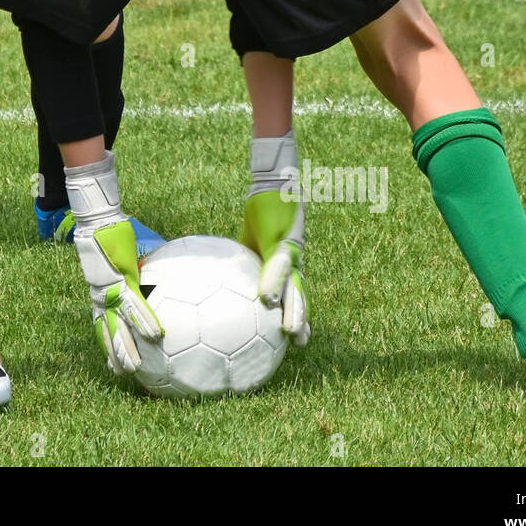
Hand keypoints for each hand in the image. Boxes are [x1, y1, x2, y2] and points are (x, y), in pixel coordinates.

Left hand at [74, 219, 162, 373]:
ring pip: (119, 327)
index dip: (106, 343)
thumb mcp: (120, 259)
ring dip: (127, 349)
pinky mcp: (123, 283)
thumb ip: (133, 270)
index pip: (102, 324)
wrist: (98, 224)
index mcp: (101, 295)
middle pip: (108, 332)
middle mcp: (103, 297)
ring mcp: (112, 291)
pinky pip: (135, 307)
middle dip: (114, 355)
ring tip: (135, 369)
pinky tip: (155, 336)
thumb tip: (149, 270)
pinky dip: (145, 321)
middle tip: (121, 375)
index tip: (110, 362)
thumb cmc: (109, 236)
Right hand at [243, 190, 309, 346]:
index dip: (294, 312)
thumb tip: (226, 274)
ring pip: (294, 285)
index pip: (292, 292)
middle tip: (299, 343)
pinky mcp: (282, 241)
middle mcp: (294, 259)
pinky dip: (273, 283)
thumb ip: (245, 258)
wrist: (273, 182)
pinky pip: (278, 266)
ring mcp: (291, 251)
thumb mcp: (249, 239)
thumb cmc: (262, 208)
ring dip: (293, 309)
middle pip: (298, 294)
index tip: (294, 336)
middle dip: (300, 318)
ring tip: (290, 331)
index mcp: (285, 261)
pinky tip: (268, 300)